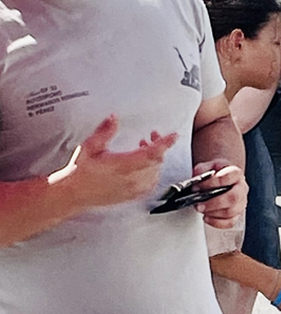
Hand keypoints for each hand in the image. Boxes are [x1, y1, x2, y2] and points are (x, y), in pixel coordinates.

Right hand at [49, 115, 176, 208]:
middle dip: (159, 147)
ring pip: (156, 172)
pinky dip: (153, 172)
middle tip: (151, 136)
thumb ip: (104, 131)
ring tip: (143, 148)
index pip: (151, 153)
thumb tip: (114, 118)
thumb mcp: (90, 146)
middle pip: (157, 161)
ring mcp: (134, 189)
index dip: (165, 144)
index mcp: (122, 165)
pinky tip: (143, 165)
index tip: (174, 136)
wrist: (74, 193)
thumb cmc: (80, 170)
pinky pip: (152, 183)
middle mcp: (131, 179)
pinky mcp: (133, 195)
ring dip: (155, 159)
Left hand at [192, 161, 247, 228]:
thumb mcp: (209, 166)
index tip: (196, 187)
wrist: (223, 179)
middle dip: (214, 203)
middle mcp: (241, 188)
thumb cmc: (217, 173)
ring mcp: (241, 202)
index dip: (211, 183)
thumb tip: (197, 174)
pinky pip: (230, 222)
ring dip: (213, 213)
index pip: (227, 177)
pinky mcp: (237, 214)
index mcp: (235, 173)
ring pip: (231, 212)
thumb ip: (202, 168)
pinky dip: (217, 222)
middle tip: (198, 205)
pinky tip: (207, 217)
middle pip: (233, 198)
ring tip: (201, 209)